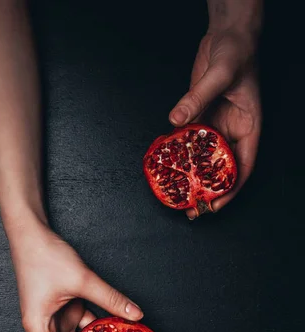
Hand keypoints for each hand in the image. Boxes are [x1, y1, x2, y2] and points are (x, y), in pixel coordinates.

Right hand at [8, 218, 142, 331]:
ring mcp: (55, 317)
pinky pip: (83, 323)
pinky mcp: (65, 306)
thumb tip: (136, 315)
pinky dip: (98, 330)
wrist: (31, 233)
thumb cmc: (44, 257)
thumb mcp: (81, 280)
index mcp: (39, 328)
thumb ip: (110, 298)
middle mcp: (45, 327)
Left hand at [169, 30, 261, 218]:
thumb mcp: (220, 74)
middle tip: (193, 209)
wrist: (226, 35)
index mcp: (249, 127)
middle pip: (222, 169)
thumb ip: (197, 97)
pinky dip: (181, 156)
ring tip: (180, 196)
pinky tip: (170, 168)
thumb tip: (176, 118)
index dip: (230, 189)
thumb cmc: (236, 52)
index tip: (215, 204)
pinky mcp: (200, 118)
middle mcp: (232, 131)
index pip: (242, 166)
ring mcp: (216, 126)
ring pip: (205, 159)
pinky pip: (190, 142)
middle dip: (209, 191)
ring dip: (193, 178)